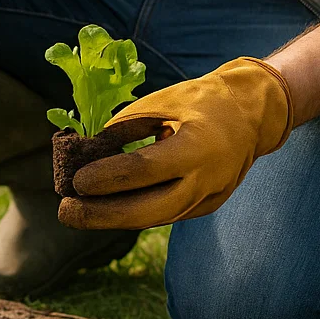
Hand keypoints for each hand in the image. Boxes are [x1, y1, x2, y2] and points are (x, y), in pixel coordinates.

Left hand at [58, 57, 293, 229]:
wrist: (254, 115)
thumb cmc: (203, 100)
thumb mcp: (164, 100)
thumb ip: (128, 126)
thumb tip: (88, 152)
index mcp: (199, 145)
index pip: (146, 169)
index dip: (108, 178)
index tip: (75, 181)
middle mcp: (207, 178)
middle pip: (150, 210)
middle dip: (103, 215)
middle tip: (65, 212)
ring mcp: (209, 198)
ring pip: (155, 218)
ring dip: (113, 217)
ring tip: (76, 213)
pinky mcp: (206, 207)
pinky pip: (165, 214)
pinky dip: (134, 212)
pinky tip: (104, 209)